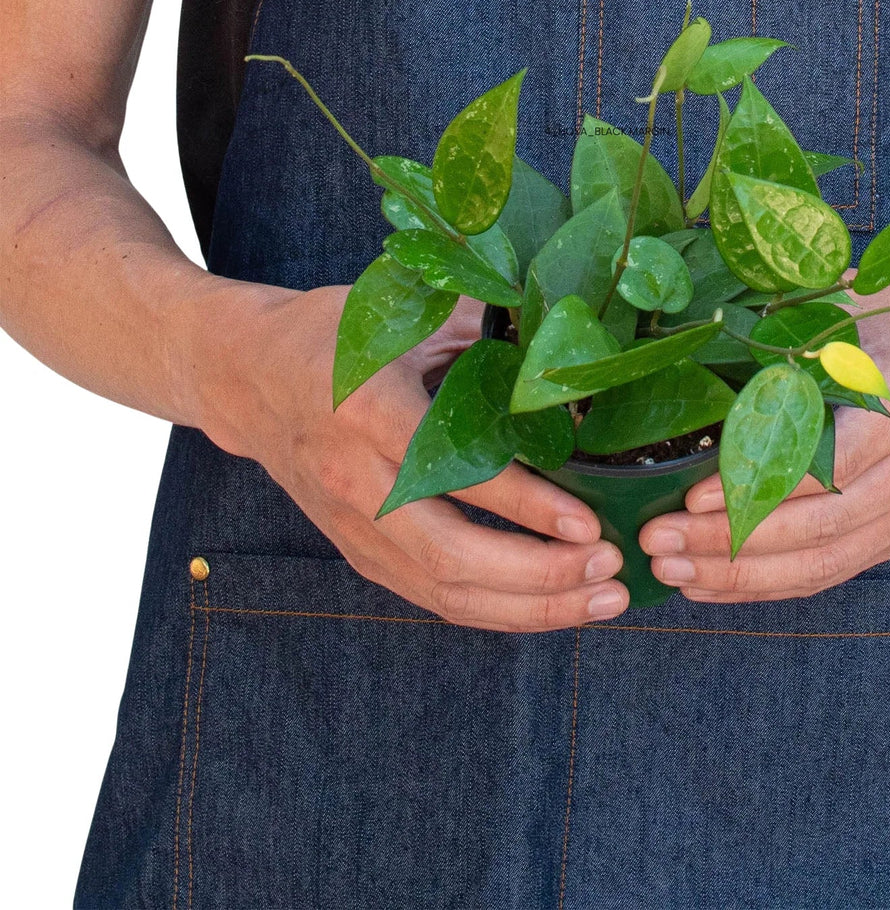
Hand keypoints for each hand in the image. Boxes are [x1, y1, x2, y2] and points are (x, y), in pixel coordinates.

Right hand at [193, 283, 628, 629]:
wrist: (246, 378)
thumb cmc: (328, 337)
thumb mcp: (397, 312)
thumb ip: (475, 329)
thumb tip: (562, 345)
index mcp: (366, 413)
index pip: (452, 473)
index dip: (524, 506)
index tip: (588, 523)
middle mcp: (356, 482)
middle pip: (450, 557)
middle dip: (540, 576)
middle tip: (611, 569)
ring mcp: (353, 529)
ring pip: (445, 592)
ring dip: (531, 607)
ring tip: (603, 599)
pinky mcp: (359, 553)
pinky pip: (435, 597)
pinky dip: (499, 610)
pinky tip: (554, 605)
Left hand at [638, 266, 889, 601]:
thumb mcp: (863, 302)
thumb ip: (794, 329)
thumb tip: (700, 340)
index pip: (830, 461)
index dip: (761, 484)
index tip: (692, 493)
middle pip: (820, 525)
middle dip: (731, 542)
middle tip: (657, 540)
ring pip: (824, 560)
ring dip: (742, 575)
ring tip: (671, 569)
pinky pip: (834, 569)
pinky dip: (772, 585)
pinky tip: (714, 584)